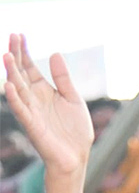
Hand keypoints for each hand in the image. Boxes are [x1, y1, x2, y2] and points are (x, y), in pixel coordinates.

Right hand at [3, 34, 92, 173]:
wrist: (77, 158)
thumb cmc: (75, 132)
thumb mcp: (73, 100)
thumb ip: (63, 79)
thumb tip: (54, 53)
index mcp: (44, 92)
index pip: (30, 68)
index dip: (25, 52)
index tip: (20, 34)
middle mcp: (34, 99)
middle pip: (21, 73)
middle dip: (16, 55)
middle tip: (12, 36)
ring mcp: (32, 111)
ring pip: (17, 89)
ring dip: (11, 73)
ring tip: (7, 56)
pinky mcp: (32, 126)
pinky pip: (21, 111)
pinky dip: (14, 99)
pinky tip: (9, 86)